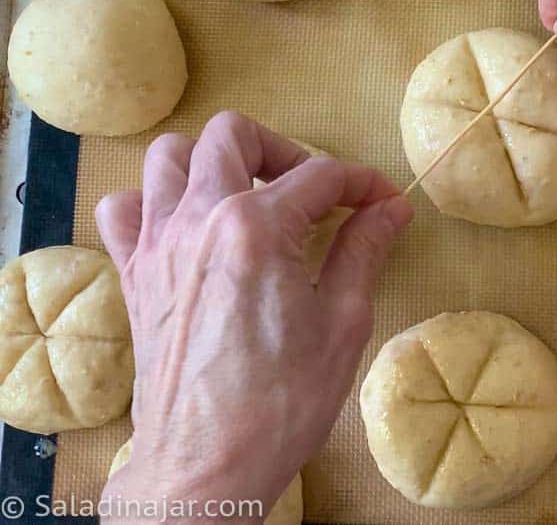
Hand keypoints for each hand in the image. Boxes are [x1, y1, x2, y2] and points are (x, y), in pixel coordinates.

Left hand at [97, 111, 411, 520]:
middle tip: (315, 195)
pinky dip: (154, 201)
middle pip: (234, 135)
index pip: (322, 174)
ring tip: (251, 199)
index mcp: (257, 225)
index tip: (386, 207)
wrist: (206, 463)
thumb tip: (389, 210)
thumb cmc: (282, 401)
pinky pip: (125, 207)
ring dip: (215, 163)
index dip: (364, 185)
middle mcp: (198, 217)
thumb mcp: (342, 322)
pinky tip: (190, 228)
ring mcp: (156, 243)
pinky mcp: (133, 273)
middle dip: (285, 151)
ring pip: (170, 156)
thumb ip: (363, 250)